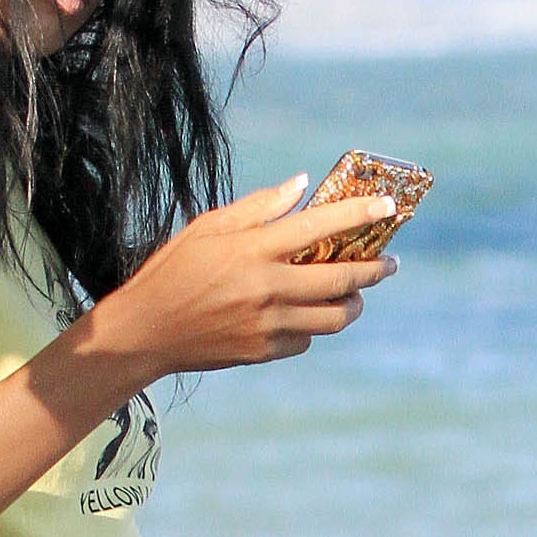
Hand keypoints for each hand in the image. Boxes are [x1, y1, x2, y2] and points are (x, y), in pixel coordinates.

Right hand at [96, 176, 398, 382]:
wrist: (146, 331)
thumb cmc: (174, 270)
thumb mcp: (208, 227)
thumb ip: (258, 207)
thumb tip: (301, 185)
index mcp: (253, 249)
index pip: (318, 226)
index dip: (358, 215)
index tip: (388, 208)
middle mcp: (266, 287)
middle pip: (342, 279)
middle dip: (375, 270)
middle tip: (389, 264)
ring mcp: (268, 324)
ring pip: (334, 317)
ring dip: (353, 304)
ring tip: (355, 294)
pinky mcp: (264, 352)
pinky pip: (307, 339)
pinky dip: (313, 325)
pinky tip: (305, 314)